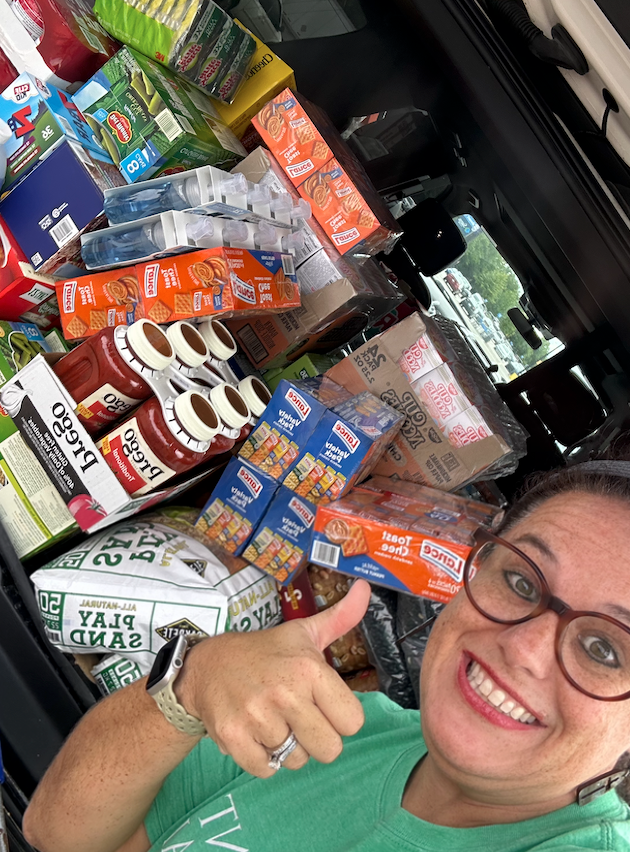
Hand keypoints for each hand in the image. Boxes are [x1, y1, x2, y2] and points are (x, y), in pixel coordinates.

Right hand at [175, 578, 371, 776]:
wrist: (207, 665)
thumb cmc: (265, 652)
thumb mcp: (304, 632)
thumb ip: (340, 617)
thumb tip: (365, 588)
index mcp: (309, 669)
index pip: (352, 722)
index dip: (339, 716)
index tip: (321, 703)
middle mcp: (286, 693)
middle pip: (330, 749)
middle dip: (316, 737)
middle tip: (298, 716)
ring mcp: (258, 718)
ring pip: (297, 761)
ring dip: (287, 747)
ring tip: (273, 720)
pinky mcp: (234, 738)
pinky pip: (267, 770)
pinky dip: (263, 758)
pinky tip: (256, 732)